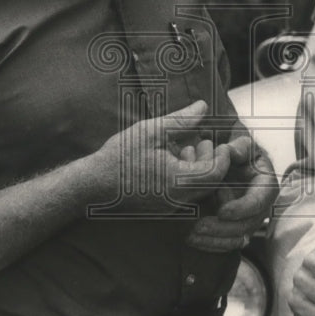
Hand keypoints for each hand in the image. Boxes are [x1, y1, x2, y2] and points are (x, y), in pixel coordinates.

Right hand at [92, 100, 231, 211]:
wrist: (92, 185)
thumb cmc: (120, 156)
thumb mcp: (152, 131)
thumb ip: (182, 120)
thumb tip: (203, 106)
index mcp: (179, 182)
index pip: (216, 172)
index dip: (222, 156)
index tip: (214, 140)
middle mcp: (179, 200)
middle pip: (210, 182)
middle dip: (208, 159)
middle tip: (198, 140)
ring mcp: (170, 207)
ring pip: (198, 189)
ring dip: (196, 167)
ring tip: (182, 147)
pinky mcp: (162, 209)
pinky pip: (184, 194)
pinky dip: (184, 176)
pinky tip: (169, 160)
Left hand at [185, 135, 279, 252]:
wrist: (224, 162)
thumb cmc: (233, 151)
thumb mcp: (239, 145)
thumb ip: (238, 146)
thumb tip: (230, 152)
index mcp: (265, 182)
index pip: (261, 199)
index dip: (244, 207)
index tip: (222, 211)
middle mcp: (260, 203)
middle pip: (250, 224)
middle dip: (225, 228)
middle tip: (199, 226)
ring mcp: (249, 218)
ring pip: (238, 238)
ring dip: (216, 240)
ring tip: (192, 235)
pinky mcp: (236, 228)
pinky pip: (228, 243)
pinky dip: (211, 244)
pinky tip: (192, 240)